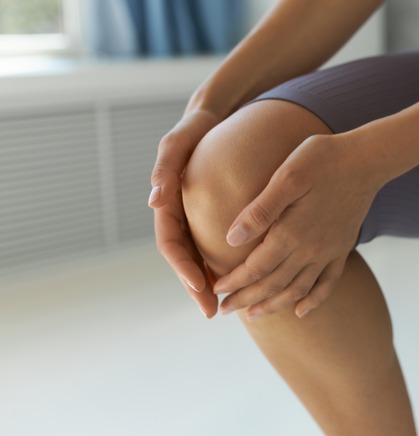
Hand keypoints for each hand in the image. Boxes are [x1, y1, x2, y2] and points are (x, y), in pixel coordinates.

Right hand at [149, 109, 221, 317]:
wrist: (212, 119)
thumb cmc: (193, 128)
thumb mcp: (177, 144)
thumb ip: (165, 168)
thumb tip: (153, 202)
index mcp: (167, 206)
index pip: (171, 246)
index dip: (183, 268)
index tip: (200, 287)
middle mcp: (179, 217)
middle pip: (185, 261)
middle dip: (196, 288)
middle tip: (212, 312)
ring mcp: (195, 219)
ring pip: (200, 259)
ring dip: (210, 284)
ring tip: (225, 307)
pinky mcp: (213, 216)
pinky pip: (216, 247)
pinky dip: (225, 265)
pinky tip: (244, 280)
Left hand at [213, 133, 384, 319]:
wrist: (367, 160)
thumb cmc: (322, 159)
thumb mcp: (287, 176)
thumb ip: (260, 210)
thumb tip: (231, 238)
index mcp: (291, 232)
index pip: (255, 268)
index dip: (234, 281)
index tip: (216, 289)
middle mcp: (310, 249)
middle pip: (272, 284)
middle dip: (246, 299)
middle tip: (225, 309)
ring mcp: (328, 251)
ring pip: (297, 290)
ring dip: (274, 305)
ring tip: (255, 315)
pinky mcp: (342, 248)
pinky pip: (327, 283)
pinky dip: (313, 301)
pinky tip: (301, 311)